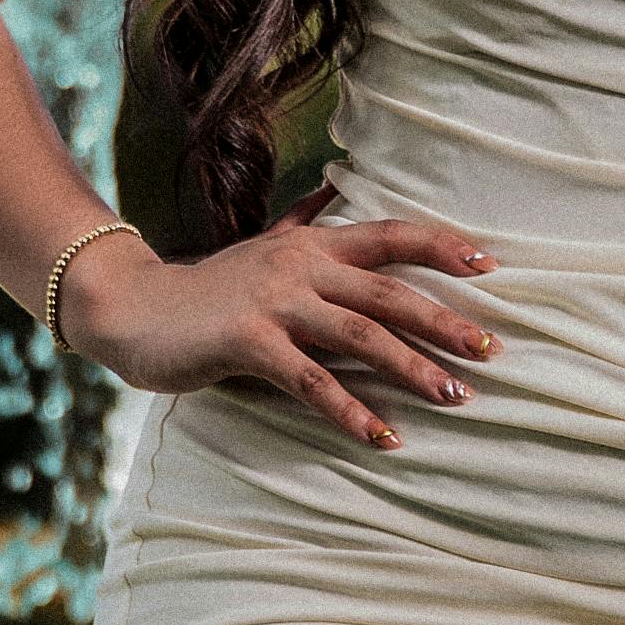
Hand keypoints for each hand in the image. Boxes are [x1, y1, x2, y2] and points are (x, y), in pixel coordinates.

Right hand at [57, 178, 502, 446]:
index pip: (390, 235)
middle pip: (389, 291)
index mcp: (311, 244)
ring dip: (415, 368)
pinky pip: (312, 381)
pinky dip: (352, 411)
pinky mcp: (248, 342)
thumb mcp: (262, 248)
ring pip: (362, 334)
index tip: (490, 265)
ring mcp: (275, 302)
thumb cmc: (205, 288)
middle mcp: (301, 266)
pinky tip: (385, 436)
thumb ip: (303, 222)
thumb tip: (333, 187)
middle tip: (493, 350)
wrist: (131, 306)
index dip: (441, 247)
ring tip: (458, 396)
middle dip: (446, 321)